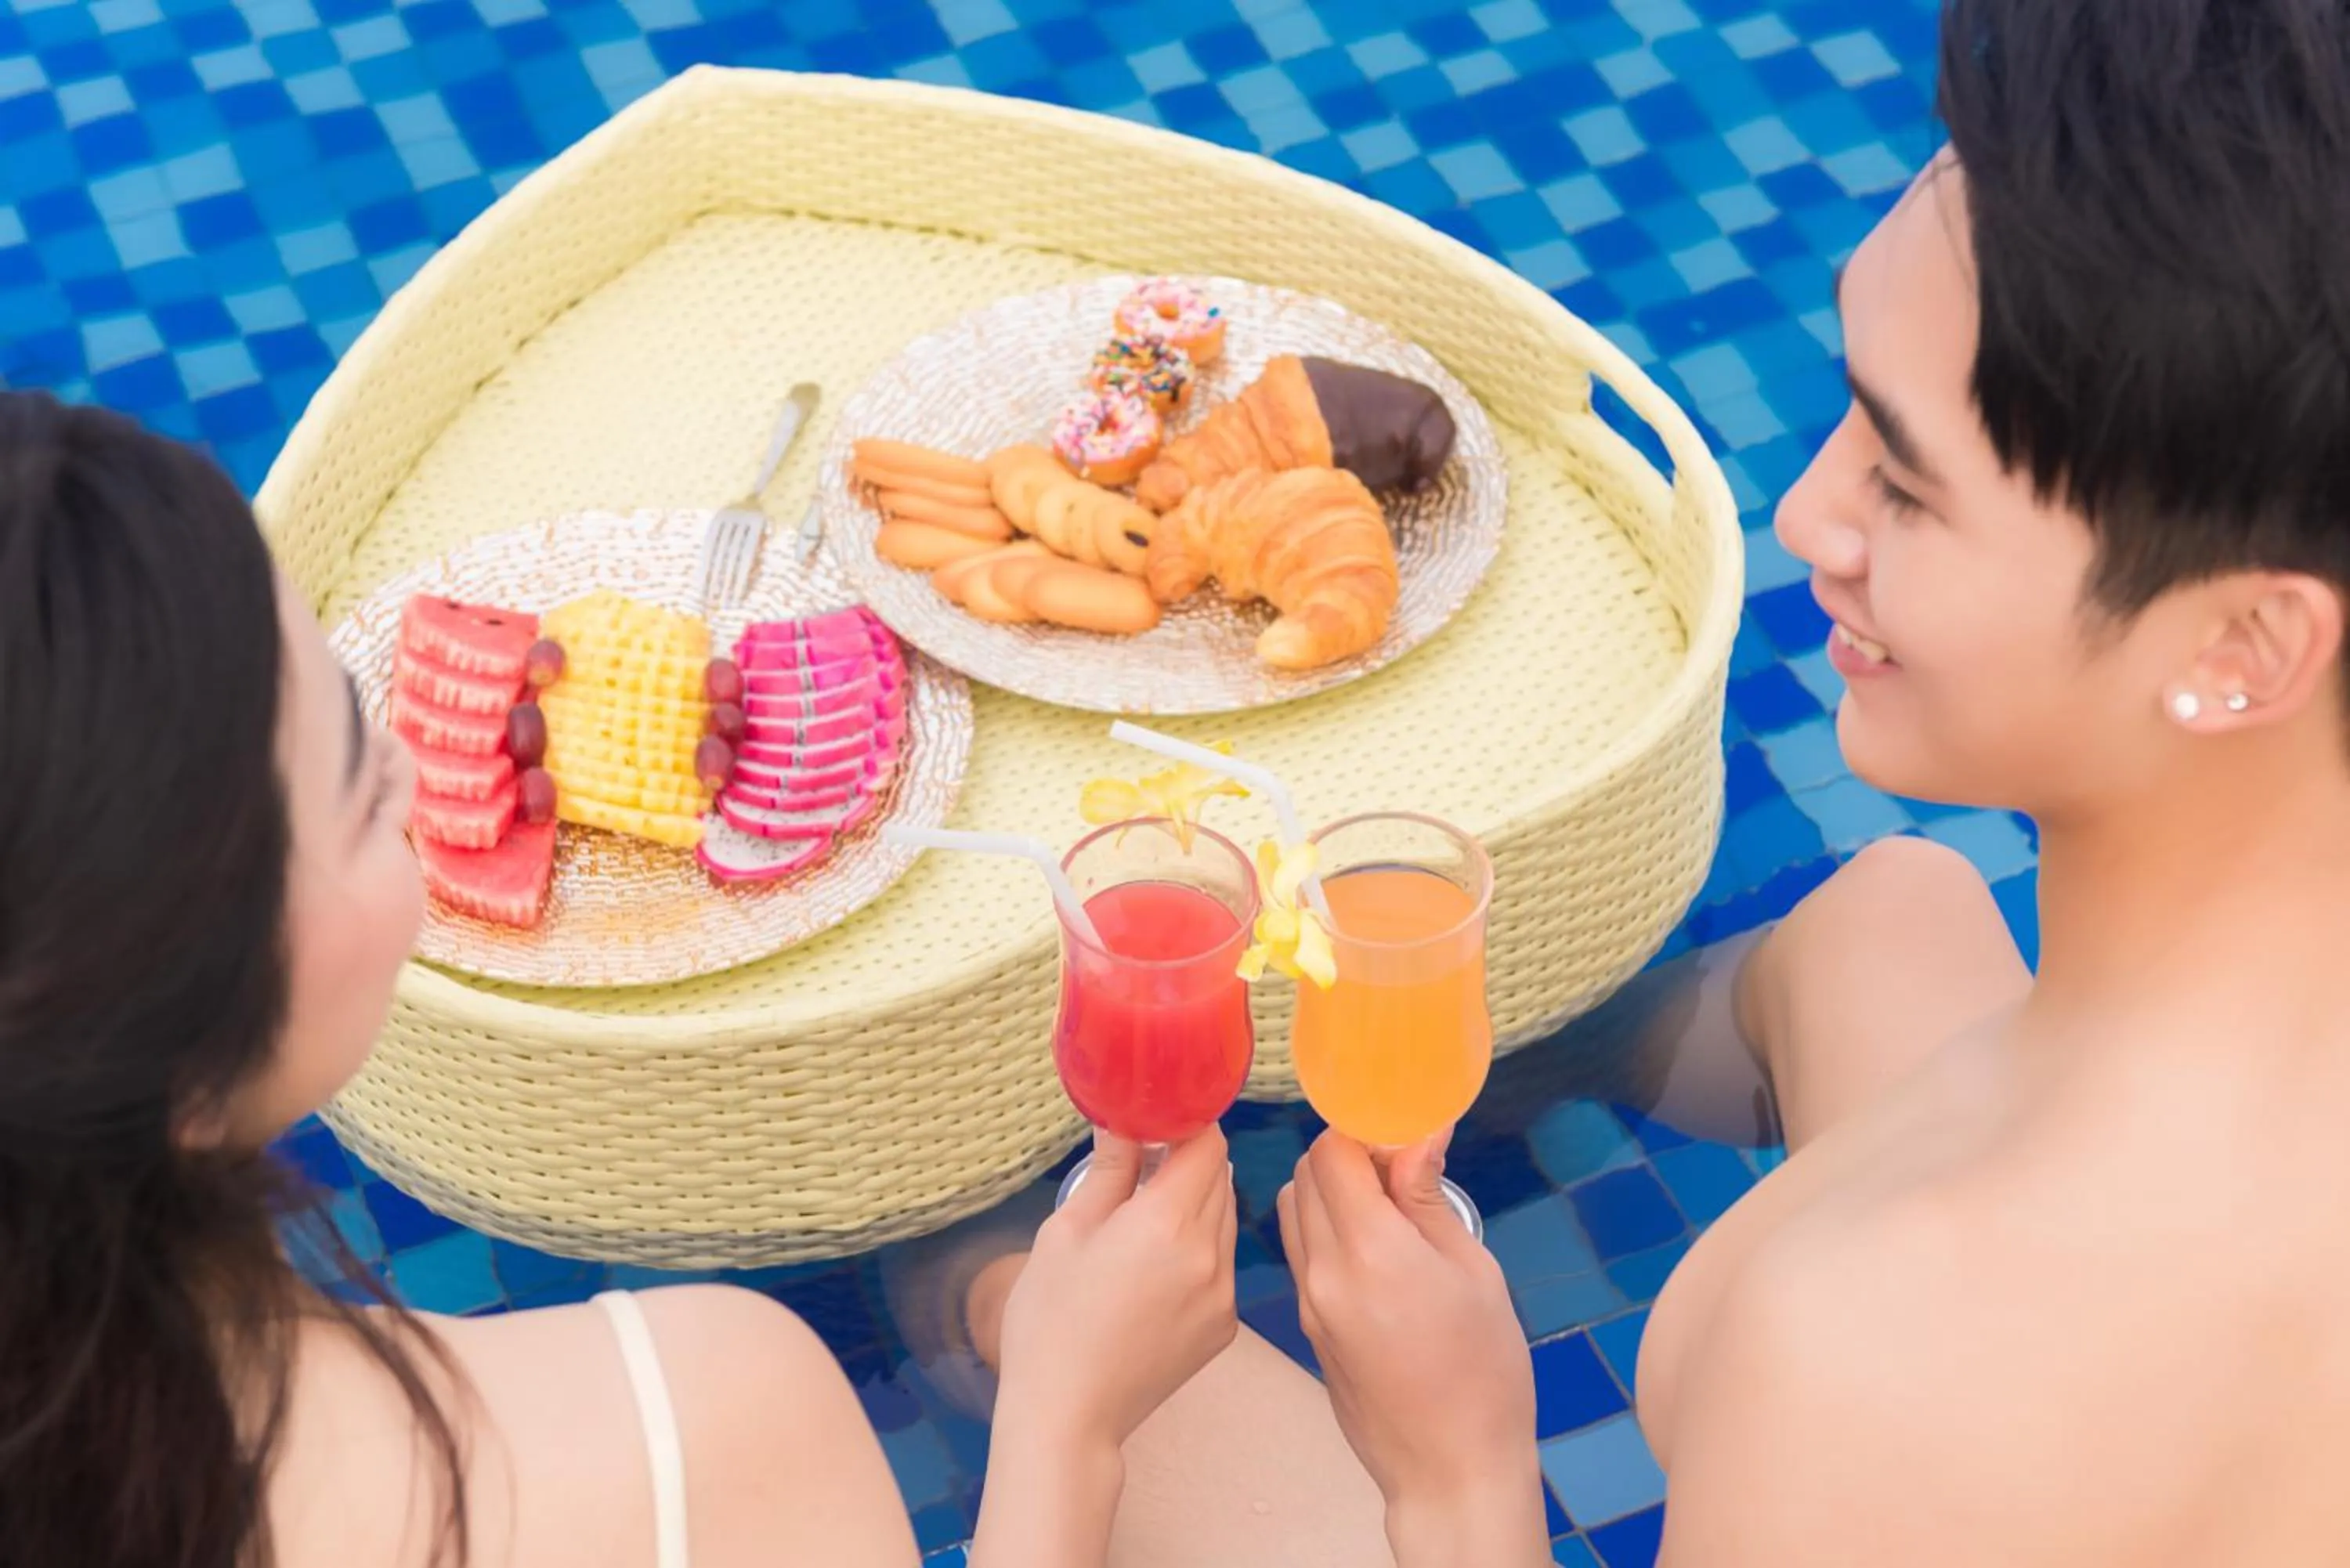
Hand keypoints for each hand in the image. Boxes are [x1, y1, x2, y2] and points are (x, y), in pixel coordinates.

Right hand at [993, 1127, 1238, 1452]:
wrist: (1067, 1415)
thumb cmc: (1050, 1321)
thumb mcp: (1067, 1232)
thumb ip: (1108, 1170)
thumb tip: (1123, 1120)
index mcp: (1167, 1224)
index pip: (1208, 1144)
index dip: (1185, 1125)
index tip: (1155, 1124)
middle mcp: (1209, 1255)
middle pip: (1220, 1177)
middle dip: (1188, 1160)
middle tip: (1143, 1165)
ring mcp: (1223, 1295)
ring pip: (1225, 1219)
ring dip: (1195, 1205)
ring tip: (1142, 1222)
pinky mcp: (1224, 1326)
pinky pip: (1222, 1264)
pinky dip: (1198, 1250)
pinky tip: (1152, 1271)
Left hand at [1279, 1130, 1543, 1537]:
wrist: (1451, 1469)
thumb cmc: (1484, 1374)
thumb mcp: (1473, 1272)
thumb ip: (1429, 1198)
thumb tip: (1417, 1134)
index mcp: (1373, 1252)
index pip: (1331, 1152)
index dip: (1363, 1131)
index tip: (1401, 1136)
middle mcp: (1327, 1272)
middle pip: (1304, 1174)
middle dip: (1345, 1154)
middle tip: (1397, 1167)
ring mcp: (1310, 1302)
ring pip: (1291, 1209)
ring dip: (1326, 1189)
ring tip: (1384, 1206)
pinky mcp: (1308, 1326)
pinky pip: (1299, 1252)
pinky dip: (1321, 1228)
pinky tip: (1371, 1245)